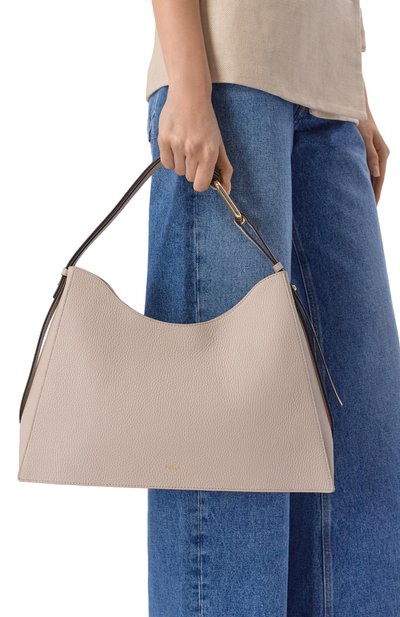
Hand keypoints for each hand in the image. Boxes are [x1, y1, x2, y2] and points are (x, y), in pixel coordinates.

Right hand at [157, 85, 232, 193]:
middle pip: (189, 178)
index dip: (201, 181)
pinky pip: (166, 163)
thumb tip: (226, 190)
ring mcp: (177, 145)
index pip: (201, 185)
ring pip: (178, 171)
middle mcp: (193, 150)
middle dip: (193, 169)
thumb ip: (225, 168)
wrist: (190, 96)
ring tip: (185, 145)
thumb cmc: (205, 120)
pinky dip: (170, 158)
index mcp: (209, 153)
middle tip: (194, 151)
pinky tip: (176, 145)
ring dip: (181, 163)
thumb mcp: (219, 144)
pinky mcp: (164, 140)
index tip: (202, 174)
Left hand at [357, 86, 389, 205]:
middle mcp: (381, 155)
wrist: (355, 107)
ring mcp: (375, 154)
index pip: (380, 179)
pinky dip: (365, 180)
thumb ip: (370, 156)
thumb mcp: (364, 138)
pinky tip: (359, 188)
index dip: (376, 194)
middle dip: (373, 195)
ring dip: (369, 188)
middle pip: (378, 180)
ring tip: (363, 203)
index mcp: (383, 153)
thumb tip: (376, 175)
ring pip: (373, 176)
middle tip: (367, 212)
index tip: (372, 208)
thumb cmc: (359, 121)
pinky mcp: (368, 152)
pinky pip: (368, 170)